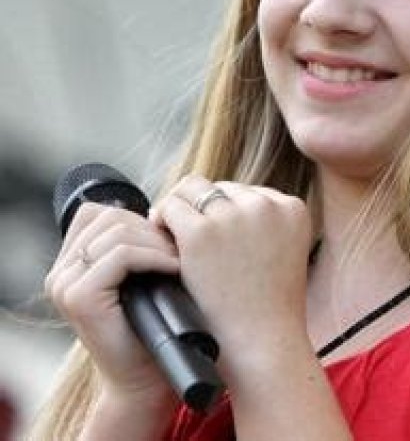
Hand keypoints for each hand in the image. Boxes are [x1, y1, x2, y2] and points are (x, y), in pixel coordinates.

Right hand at [45, 203, 179, 408]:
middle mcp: (60, 272)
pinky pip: (121, 255)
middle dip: (151, 230)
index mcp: (70, 263)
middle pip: (110, 217)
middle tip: (178, 251)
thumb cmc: (152, 323)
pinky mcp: (79, 297)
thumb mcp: (140, 274)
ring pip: (117, 232)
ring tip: (177, 260)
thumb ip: (134, 242)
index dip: (138, 218)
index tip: (165, 240)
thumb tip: (158, 207)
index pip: (99, 212)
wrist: (147, 375)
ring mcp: (64, 284)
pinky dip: (154, 256)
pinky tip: (173, 267)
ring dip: (157, 242)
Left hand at [151, 175, 312, 383]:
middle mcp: (266, 205)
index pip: (246, 192)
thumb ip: (262, 228)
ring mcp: (234, 216)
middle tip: (182, 232)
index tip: (212, 234)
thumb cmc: (268, 312)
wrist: (263, 348)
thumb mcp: (281, 256)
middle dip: (201, 208)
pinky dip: (162, 220)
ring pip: (192, 189)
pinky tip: (159, 241)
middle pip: (220, 188)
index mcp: (292, 208)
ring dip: (180, 209)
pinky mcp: (202, 233)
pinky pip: (171, 207)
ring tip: (168, 233)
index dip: (223, 212)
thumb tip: (223, 208)